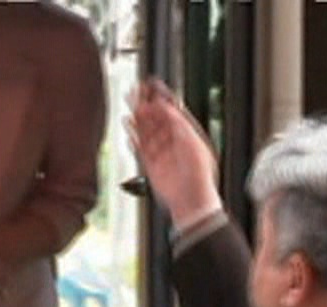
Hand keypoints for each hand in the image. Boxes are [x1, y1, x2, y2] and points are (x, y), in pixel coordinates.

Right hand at [125, 77, 222, 227]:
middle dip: (146, 103)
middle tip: (135, 89)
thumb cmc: (199, 175)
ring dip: (137, 116)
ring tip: (128, 102)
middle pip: (157, 118)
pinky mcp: (151, 164)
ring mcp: (162, 153)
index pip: (172, 111)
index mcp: (188, 134)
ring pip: (147, 130)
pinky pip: (140, 146)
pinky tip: (127, 125)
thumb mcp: (193, 143)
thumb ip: (178, 124)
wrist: (190, 200)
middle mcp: (174, 142)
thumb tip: (167, 108)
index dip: (161, 98)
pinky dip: (133, 135)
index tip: (151, 86)